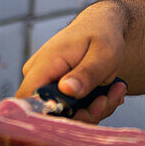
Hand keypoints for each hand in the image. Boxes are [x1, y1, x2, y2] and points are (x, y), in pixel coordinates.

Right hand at [17, 0, 128, 123]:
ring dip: (93, 110)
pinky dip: (92, 107)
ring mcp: (45, 86)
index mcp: (44, 65)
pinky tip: (110, 93)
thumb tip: (67, 90)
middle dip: (84, 115)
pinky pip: (70, 111)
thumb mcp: (103, 53)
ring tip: (116, 91)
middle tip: (110, 99)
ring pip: (63, 116)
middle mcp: (37, 78)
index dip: (52, 118)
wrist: (102, 27)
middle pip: (50, 115)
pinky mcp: (55, 93)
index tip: (86, 113)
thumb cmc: (102, 36)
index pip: (28, 102)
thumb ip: (87, 72)